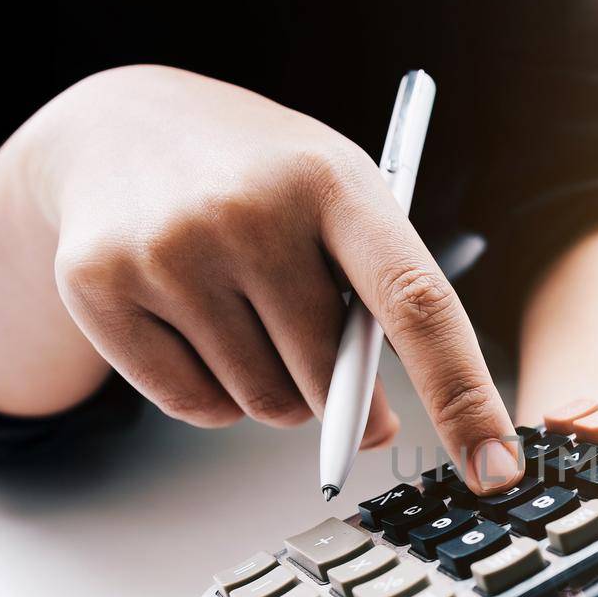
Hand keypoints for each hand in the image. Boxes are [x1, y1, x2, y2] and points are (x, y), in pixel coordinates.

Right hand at [0, 65, 520, 492]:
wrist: (118, 127)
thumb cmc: (261, 181)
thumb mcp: (338, 207)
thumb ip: (381, 308)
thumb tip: (375, 434)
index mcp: (336, 182)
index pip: (418, 306)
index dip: (464, 395)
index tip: (497, 469)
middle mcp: (249, 211)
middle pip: (329, 379)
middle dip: (335, 389)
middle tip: (304, 330)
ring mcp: (168, 249)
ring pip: (263, 405)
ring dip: (272, 389)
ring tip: (243, 309)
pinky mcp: (100, 288)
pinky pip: (195, 409)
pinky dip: (211, 395)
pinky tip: (194, 323)